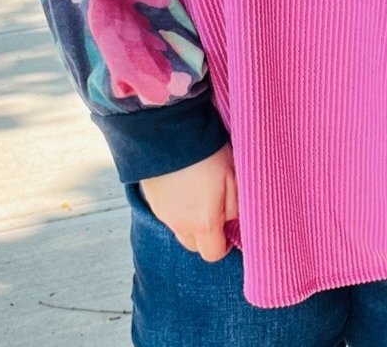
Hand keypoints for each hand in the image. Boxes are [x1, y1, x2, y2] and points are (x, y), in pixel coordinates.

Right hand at [138, 142, 238, 261]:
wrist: (170, 132)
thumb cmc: (207, 154)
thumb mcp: (233, 177)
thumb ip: (235, 206)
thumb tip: (233, 220)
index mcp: (203, 224)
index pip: (212, 254)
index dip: (223, 245)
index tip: (228, 229)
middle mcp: (179, 224)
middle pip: (193, 244)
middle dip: (205, 234)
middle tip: (214, 209)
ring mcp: (162, 212)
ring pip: (179, 227)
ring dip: (189, 218)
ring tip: (199, 191)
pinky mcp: (151, 198)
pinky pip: (166, 211)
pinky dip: (176, 204)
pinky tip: (184, 183)